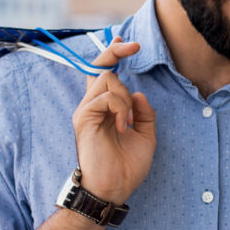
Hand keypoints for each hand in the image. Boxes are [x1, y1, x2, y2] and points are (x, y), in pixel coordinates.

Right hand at [71, 38, 156, 204]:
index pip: (104, 74)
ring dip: (125, 97)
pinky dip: (120, 108)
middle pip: (100, 67)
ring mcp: (86, 110)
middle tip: (134, 47)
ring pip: (107, 79)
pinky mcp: (84, 117)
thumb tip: (138, 93)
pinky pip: (106, 96)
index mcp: (106, 109)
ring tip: (129, 121)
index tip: (124, 41)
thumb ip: (143, 113)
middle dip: (116, 52)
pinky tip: (124, 126)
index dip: (112, 55)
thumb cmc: (127, 167)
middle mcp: (93, 106)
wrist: (114, 188)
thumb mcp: (146, 135)